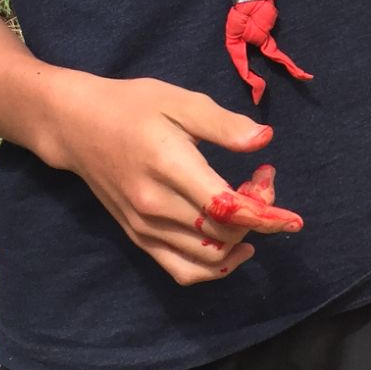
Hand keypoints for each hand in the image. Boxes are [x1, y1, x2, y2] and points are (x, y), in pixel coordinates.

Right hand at [39, 72, 296, 285]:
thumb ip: (223, 124)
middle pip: (222, 233)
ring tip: (252, 209)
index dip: (266, 215)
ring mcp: (144, 226)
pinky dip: (215, 267)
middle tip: (264, 180)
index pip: (226, 207)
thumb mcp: (180, 100)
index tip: (293, 217)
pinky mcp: (138, 237)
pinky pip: (182, 269)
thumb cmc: (132, 106)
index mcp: (168, 165)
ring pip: (207, 256)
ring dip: (241, 240)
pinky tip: (236, 248)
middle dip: (258, 216)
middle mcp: (155, 205)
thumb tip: (264, 140)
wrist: (76, 126)